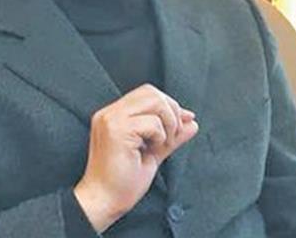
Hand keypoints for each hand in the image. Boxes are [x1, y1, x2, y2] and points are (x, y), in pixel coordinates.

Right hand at [73, 83, 198, 232]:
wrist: (103, 203)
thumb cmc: (122, 183)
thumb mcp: (153, 153)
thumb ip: (170, 135)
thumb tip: (191, 122)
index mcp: (114, 115)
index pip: (147, 93)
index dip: (169, 105)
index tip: (183, 122)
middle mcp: (110, 113)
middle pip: (151, 92)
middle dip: (171, 111)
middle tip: (172, 135)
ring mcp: (111, 119)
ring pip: (154, 101)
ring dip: (167, 122)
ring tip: (163, 143)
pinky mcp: (117, 131)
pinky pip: (152, 122)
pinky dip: (160, 135)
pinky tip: (151, 150)